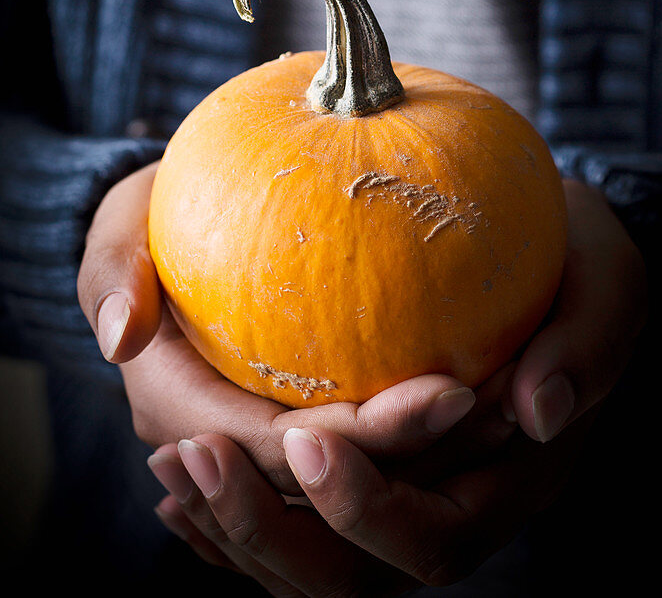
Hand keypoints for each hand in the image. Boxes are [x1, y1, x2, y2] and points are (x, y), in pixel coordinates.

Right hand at [76, 163, 510, 493]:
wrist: (170, 227)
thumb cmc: (149, 222)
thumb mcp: (118, 225)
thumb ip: (112, 270)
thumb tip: (119, 337)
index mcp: (179, 412)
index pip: (276, 449)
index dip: (360, 438)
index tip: (447, 391)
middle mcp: (227, 448)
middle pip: (329, 478)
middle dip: (413, 455)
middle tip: (498, 401)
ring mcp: (269, 441)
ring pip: (356, 477)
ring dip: (431, 456)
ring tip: (510, 407)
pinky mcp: (302, 421)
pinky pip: (366, 448)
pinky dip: (422, 434)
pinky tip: (491, 392)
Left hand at [147, 180, 647, 590]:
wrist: (555, 256)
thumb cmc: (578, 259)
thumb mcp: (608, 275)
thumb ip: (589, 341)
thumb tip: (535, 413)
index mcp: (514, 477)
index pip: (436, 538)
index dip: (368, 510)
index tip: (306, 443)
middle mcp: (455, 507)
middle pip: (355, 577)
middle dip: (269, 530)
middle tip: (193, 454)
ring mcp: (409, 499)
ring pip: (312, 567)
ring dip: (236, 530)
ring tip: (173, 466)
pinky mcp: (370, 477)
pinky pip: (295, 529)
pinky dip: (232, 523)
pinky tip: (181, 486)